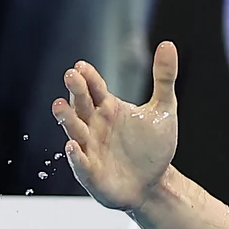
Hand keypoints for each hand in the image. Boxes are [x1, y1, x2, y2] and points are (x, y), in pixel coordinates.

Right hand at [53, 42, 181, 212]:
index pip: (95, 89)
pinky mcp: (91, 172)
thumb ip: (163, 79)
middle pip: (80, 105)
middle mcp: (94, 126)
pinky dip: (76, 156)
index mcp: (108, 109)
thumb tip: (168, 44)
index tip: (82, 66)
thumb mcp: (164, 110)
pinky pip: (81, 163)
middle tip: (71, 76)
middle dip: (75, 92)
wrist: (154, 183)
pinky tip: (72, 147)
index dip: (89, 78)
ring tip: (60, 105)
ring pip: (74, 131)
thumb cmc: (152, 147)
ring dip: (66, 119)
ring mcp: (90, 148)